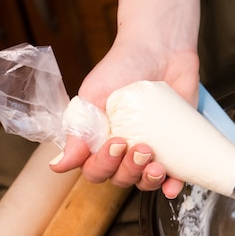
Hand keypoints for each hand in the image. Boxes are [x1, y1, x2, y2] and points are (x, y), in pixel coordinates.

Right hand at [49, 41, 199, 197]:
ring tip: (156, 164)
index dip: (104, 165)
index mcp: (99, 141)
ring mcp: (150, 150)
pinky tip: (173, 185)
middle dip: (129, 170)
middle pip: (121, 179)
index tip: (116, 142)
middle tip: (141, 148)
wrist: (160, 49)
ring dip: (149, 181)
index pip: (96, 169)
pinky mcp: (175, 147)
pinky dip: (172, 186)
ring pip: (145, 182)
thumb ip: (78, 129)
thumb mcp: (94, 95)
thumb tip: (59, 164)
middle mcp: (124, 150)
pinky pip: (174, 177)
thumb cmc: (123, 66)